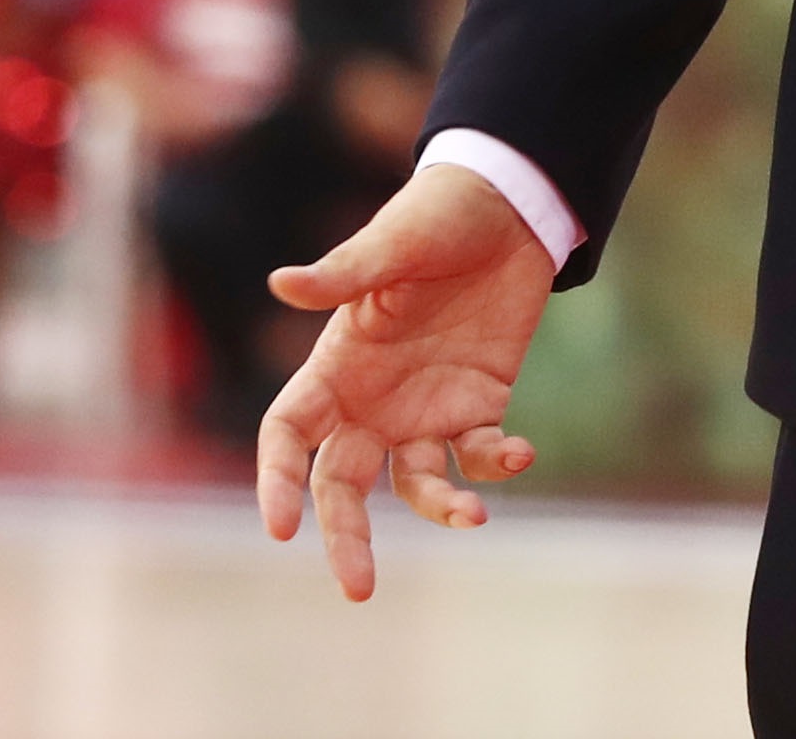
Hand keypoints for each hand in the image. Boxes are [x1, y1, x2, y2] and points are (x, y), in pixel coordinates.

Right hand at [256, 163, 557, 600]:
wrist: (510, 209)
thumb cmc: (436, 217)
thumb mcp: (392, 245)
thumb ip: (343, 274)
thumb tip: (281, 283)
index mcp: (335, 364)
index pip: (286, 435)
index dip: (275, 480)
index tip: (282, 528)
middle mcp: (371, 399)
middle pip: (340, 483)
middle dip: (345, 537)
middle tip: (358, 587)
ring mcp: (424, 408)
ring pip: (414, 484)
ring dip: (440, 508)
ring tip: (472, 516)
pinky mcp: (478, 406)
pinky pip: (477, 457)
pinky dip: (494, 466)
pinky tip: (519, 453)